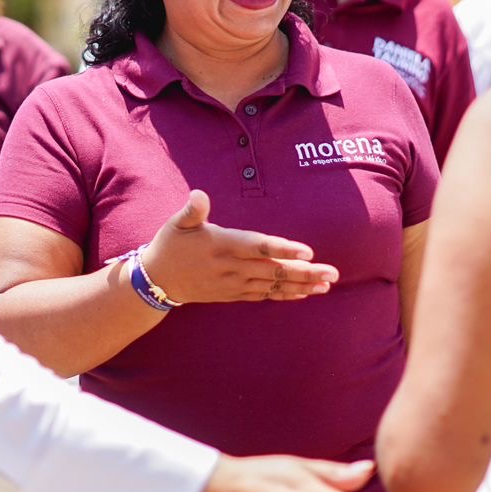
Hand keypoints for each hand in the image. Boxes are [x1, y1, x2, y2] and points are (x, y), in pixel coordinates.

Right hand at [139, 190, 338, 304]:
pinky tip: (304, 293)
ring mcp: (234, 283)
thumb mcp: (177, 224)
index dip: (283, 249)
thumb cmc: (170, 245)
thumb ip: (192, 210)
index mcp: (222, 245)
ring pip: (273, 286)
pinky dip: (285, 295)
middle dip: (305, 272)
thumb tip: (199, 195)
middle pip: (274, 270)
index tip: (307, 251)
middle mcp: (231, 267)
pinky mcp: (233, 294)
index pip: (258, 247)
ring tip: (327, 285)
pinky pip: (264, 296)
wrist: (157, 281)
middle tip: (333, 273)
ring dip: (302, 286)